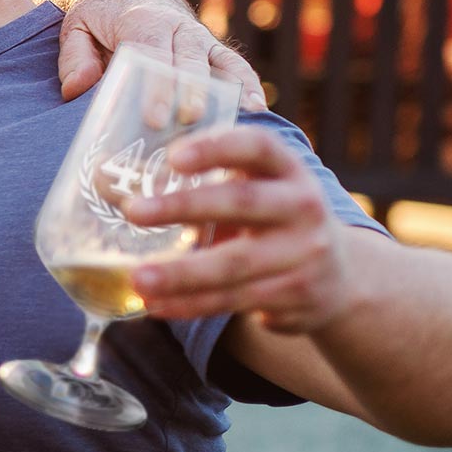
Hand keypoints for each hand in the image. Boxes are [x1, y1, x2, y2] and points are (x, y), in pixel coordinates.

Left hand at [55, 0, 265, 112]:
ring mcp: (198, 37)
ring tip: (240, 117)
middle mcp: (176, 27)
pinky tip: (256, 108)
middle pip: (187, 61)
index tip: (155, 117)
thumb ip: (74, 57)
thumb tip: (77, 88)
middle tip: (189, 122)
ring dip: (228, 89)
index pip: (150, 55)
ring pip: (217, 62)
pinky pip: (233, 64)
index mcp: (141, 21)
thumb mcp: (75, 28)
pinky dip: (247, 83)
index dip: (155, 86)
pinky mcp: (212, 48)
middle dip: (189, 91)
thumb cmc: (98, 18)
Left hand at [126, 127, 351, 331]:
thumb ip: (211, 183)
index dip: (218, 147)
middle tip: (132, 211)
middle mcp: (304, 207)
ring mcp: (304, 254)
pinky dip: (191, 304)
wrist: (342, 277)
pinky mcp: (296, 295)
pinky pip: (234, 301)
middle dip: (184, 207)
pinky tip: (156, 303)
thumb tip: (109, 178)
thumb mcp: (261, 191)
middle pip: (243, 203)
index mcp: (290, 171)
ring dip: (180, 274)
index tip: (173, 156)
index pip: (260, 147)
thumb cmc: (275, 223)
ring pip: (234, 265)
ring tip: (137, 277)